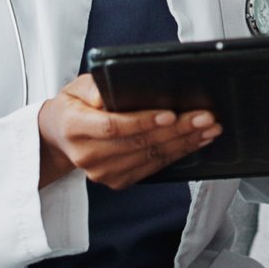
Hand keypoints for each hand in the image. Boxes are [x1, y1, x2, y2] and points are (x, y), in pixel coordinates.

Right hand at [34, 74, 217, 188]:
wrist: (60, 136)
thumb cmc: (74, 106)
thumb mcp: (79, 86)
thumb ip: (97, 86)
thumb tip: (121, 86)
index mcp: (76, 127)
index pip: (113, 127)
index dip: (143, 122)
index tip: (170, 114)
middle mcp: (88, 155)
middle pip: (139, 144)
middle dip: (178, 130)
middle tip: (204, 118)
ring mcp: (103, 173)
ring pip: (151, 157)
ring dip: (184, 143)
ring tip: (208, 129)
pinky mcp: (117, 181)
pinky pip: (153, 168)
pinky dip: (177, 154)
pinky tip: (195, 142)